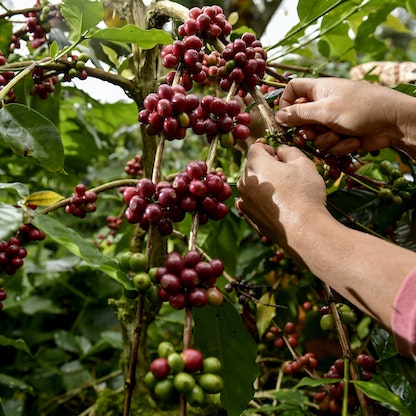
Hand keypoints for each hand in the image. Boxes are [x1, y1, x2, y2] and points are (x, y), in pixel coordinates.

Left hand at [236, 143, 326, 251]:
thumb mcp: (303, 164)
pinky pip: (253, 203)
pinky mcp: (248, 216)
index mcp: (255, 165)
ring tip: (285, 194)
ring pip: (253, 185)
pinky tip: (278, 207)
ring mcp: (244, 200)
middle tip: (287, 178)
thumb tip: (281, 150)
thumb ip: (289, 151)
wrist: (303, 229)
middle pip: (253, 167)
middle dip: (267, 168)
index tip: (282, 159)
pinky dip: (262, 202)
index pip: (256, 147)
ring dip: (264, 185)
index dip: (270, 150)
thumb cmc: (305, 193)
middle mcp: (244, 182)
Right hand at [275, 77, 415, 155]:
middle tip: (312, 134)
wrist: (393, 123)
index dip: (286, 103)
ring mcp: (332, 121)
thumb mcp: (326, 110)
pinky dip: (339, 146)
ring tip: (339, 135)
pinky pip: (329, 145)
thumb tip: (277, 117)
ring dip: (326, 140)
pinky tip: (352, 141)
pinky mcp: (341, 136)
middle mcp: (323, 104)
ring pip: (315, 136)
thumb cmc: (360, 108)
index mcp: (319, 90)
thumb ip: (299, 114)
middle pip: (300, 119)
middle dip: (306, 130)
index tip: (285, 118)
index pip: (292, 90)